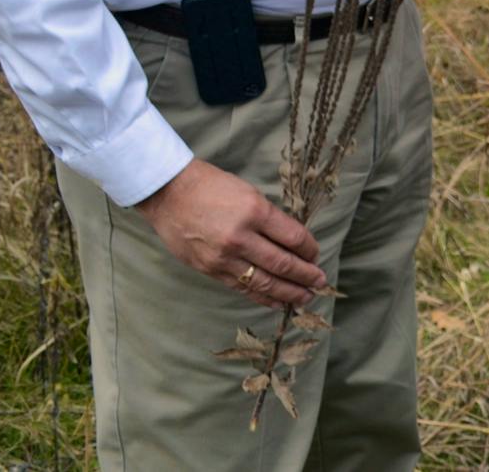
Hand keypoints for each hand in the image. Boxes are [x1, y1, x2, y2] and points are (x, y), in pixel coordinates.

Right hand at [134, 159, 324, 308]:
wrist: (168, 193)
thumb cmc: (210, 186)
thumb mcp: (248, 193)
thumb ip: (268, 218)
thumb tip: (291, 242)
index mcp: (255, 212)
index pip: (294, 237)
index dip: (309, 249)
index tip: (316, 254)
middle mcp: (240, 237)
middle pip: (283, 263)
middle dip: (305, 275)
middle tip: (320, 281)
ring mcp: (224, 257)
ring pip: (264, 281)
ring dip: (289, 292)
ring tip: (306, 297)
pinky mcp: (210, 270)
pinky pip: (242, 287)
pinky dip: (262, 296)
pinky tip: (277, 301)